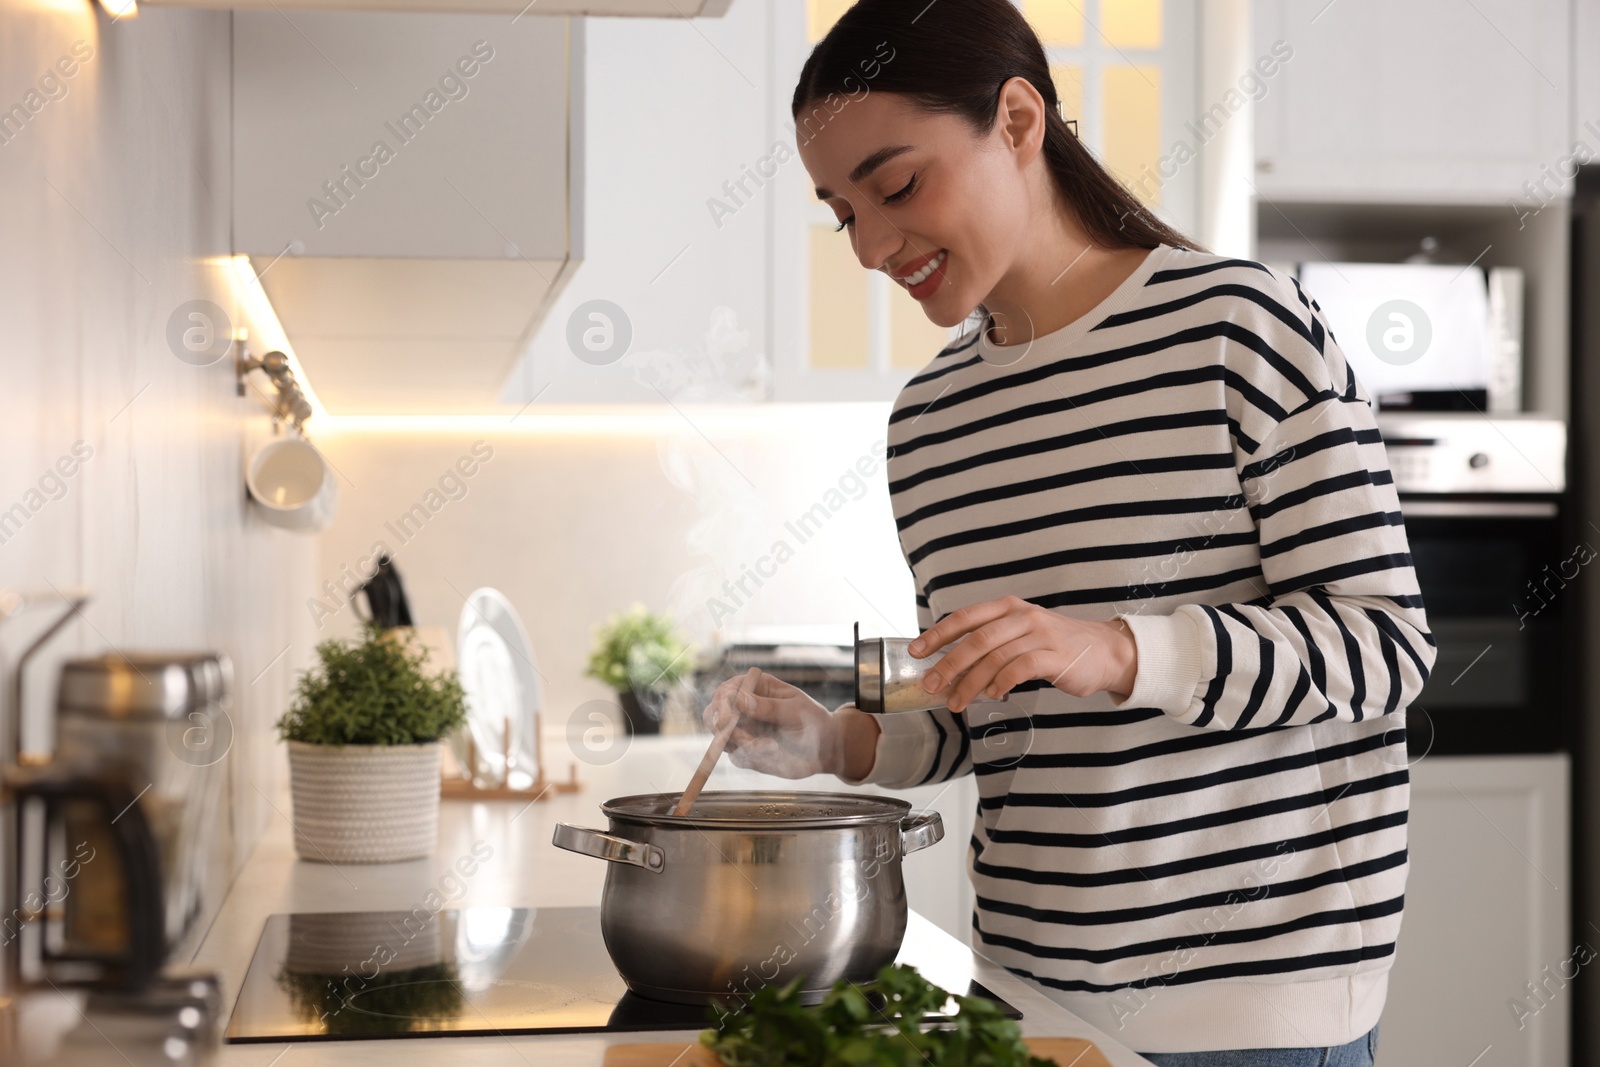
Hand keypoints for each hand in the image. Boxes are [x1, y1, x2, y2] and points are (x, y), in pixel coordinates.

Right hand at [703, 669, 878, 779]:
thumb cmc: (813, 722)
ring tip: (770, 747)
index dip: (720, 705)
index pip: (725, 691)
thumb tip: (739, 700)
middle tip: (733, 735)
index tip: (725, 720)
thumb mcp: (795, 711)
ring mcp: (744, 730)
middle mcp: (744, 708)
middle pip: (713, 714)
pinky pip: (737, 756)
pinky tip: (773, 752)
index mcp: (755, 688)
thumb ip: (768, 707)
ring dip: (742, 744)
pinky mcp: (747, 751)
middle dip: (719, 726)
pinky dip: (750, 757)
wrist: (825, 749)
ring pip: (723, 738)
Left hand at [909, 595, 1137, 712]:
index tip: (915, 651)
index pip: (965, 617)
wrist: (1106, 651)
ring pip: (994, 657)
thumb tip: (951, 664)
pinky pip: (1019, 669)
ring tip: (957, 701)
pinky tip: (992, 695)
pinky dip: (1000, 684)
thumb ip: (992, 642)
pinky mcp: (1055, 656)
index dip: (937, 633)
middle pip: (976, 639)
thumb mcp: (1022, 632)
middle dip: (948, 664)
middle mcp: (1022, 616)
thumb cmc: (1057, 645)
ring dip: (970, 683)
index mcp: (1008, 607)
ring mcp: (1040, 634)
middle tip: (931, 684)